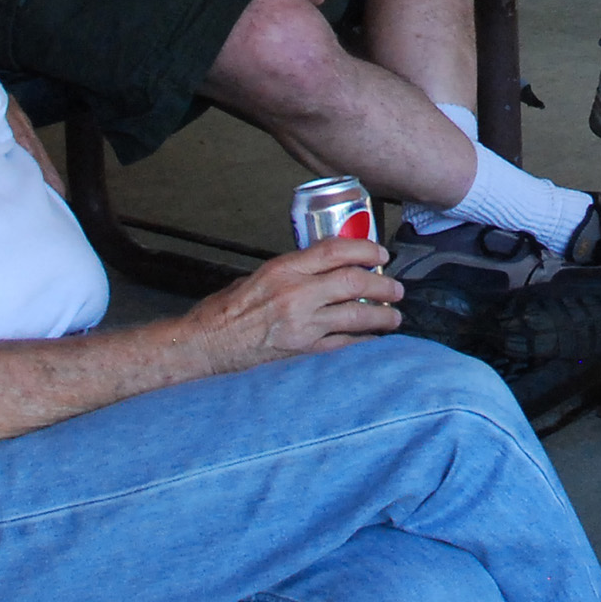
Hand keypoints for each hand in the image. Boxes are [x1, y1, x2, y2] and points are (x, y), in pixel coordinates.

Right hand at [181, 238, 401, 376]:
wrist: (204, 344)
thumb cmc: (224, 310)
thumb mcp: (259, 276)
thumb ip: (293, 272)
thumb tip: (326, 270)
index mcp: (283, 269)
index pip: (335, 251)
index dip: (365, 250)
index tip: (381, 254)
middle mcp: (296, 294)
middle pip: (353, 282)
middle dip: (382, 285)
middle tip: (396, 289)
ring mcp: (300, 324)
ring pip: (355, 316)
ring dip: (381, 316)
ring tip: (394, 317)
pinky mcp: (301, 350)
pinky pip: (343, 344)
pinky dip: (362, 341)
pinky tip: (374, 340)